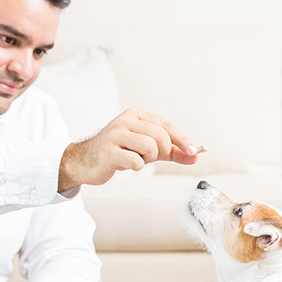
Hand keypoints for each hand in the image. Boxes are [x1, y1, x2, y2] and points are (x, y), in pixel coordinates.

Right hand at [59, 108, 198, 189]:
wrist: (85, 161)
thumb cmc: (120, 153)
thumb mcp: (148, 150)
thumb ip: (172, 152)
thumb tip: (195, 156)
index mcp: (136, 115)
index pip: (166, 125)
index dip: (182, 140)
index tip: (192, 152)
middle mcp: (125, 120)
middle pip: (160, 136)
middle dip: (163, 152)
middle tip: (151, 158)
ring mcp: (115, 135)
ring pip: (150, 147)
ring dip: (148, 159)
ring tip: (136, 159)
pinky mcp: (108, 151)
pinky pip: (135, 161)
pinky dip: (136, 167)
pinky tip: (125, 164)